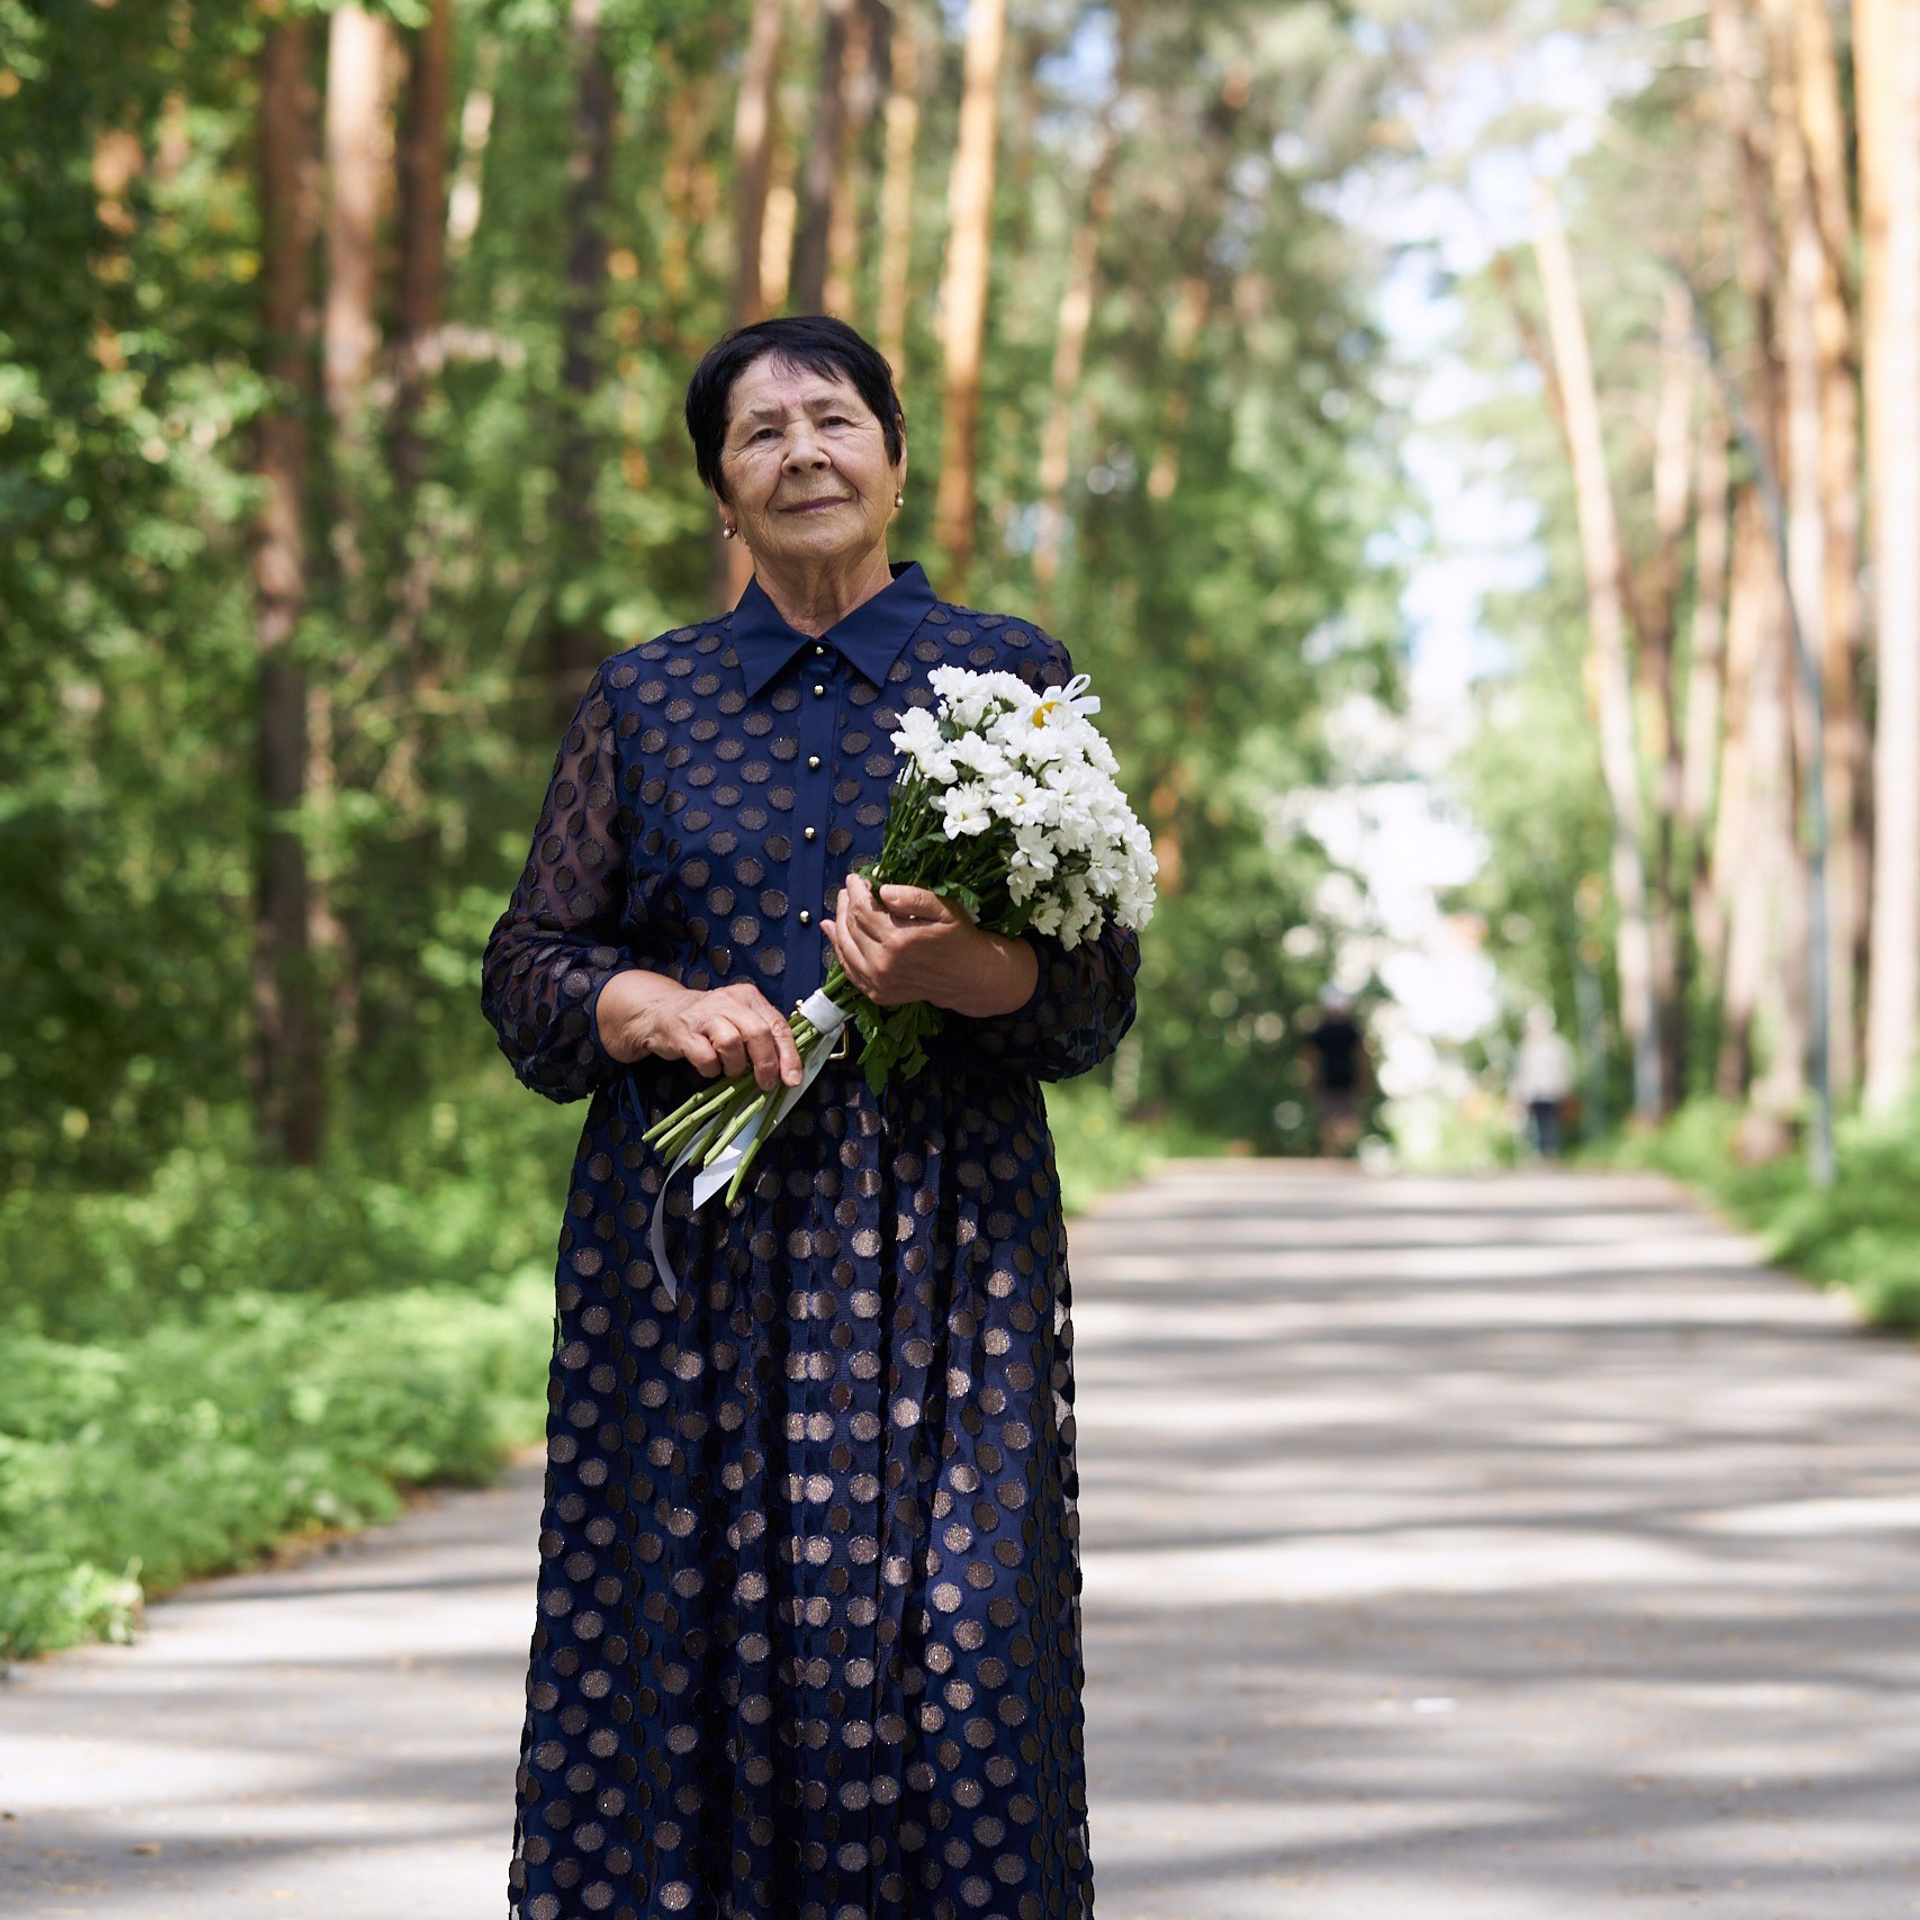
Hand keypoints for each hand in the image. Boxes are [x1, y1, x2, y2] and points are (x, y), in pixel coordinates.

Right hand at [595, 972, 802, 1089]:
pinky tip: (709, 1067)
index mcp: (749, 997)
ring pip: (732, 1043)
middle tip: (765, 1083)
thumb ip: (762, 1038)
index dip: (788, 1055)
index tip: (792, 1079)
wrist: (661, 1012)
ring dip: (735, 1066)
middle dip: (766, 1063)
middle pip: (758, 1032)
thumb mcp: (739, 1020)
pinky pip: (706, 1057)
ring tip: (729, 1069)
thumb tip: (787, 1070)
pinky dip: (712, 1070)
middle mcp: (729, 1001)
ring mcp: (704, 1015)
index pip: (777, 1025)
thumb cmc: (709, 1021)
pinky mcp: (683, 1032)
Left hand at [822, 873, 1037, 1017]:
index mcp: (898, 940)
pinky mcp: (877, 993)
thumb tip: (883, 890)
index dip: (856, 890)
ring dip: (839, 923)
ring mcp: (878, 982)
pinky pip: (849, 969)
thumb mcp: (944, 909)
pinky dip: (839, 949)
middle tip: (849, 889)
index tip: (856, 877)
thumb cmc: (958, 938)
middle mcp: (883, 964)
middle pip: (851, 927)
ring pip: (844, 947)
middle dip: (846, 904)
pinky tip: (834, 932)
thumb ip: (914, 897)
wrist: (970, 978)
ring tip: (842, 906)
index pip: (862, 909)